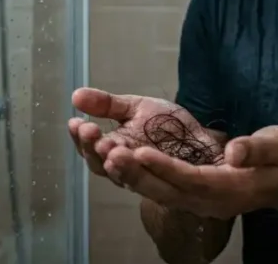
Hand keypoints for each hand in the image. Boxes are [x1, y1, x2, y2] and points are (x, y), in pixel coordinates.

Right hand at [67, 87, 221, 184]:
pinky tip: (137, 154)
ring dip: (114, 161)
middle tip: (91, 131)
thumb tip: (75, 95)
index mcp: (113, 149)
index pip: (89, 148)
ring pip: (122, 176)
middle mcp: (124, 168)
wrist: (202, 139)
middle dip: (93, 148)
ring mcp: (144, 177)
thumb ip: (107, 105)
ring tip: (109, 145)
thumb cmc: (165, 126)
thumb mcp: (135, 108)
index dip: (80, 137)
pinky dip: (141, 169)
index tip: (75, 121)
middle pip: (100, 165)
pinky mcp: (167, 182)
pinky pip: (152, 181)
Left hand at [109, 125, 277, 219]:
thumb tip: (235, 151)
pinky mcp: (193, 197)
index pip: (192, 179)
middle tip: (109, 153)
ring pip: (160, 194)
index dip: (165, 167)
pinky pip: (163, 191)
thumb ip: (257, 148)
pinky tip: (120, 161)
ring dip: (132, 177)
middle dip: (137, 174)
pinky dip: (140, 177)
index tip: (141, 151)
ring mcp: (201, 203)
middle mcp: (210, 201)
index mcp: (231, 187)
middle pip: (167, 192)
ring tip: (106, 154)